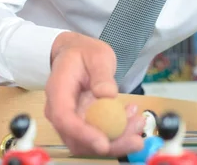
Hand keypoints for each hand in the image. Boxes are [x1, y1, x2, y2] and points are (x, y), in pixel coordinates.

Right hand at [44, 32, 144, 155]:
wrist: (75, 53)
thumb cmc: (83, 52)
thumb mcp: (96, 55)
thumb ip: (101, 74)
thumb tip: (107, 94)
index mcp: (58, 91)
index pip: (64, 118)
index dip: (83, 134)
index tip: (104, 143)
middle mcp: (59, 111)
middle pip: (77, 139)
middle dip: (108, 144)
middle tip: (136, 139)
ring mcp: (70, 120)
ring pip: (90, 143)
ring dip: (117, 140)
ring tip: (138, 123)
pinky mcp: (82, 124)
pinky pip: (98, 135)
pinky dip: (117, 133)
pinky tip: (132, 117)